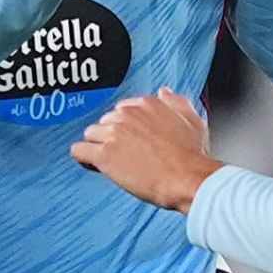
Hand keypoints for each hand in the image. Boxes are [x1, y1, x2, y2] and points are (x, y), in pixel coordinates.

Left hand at [71, 89, 220, 212]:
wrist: (187, 179)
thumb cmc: (192, 156)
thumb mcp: (192, 120)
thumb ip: (176, 102)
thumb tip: (164, 92)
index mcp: (147, 104)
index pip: (122, 110)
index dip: (125, 127)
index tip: (131, 140)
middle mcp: (128, 114)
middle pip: (105, 122)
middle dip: (111, 137)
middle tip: (124, 154)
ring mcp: (114, 133)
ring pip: (91, 134)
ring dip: (98, 146)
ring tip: (110, 162)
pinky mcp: (105, 155)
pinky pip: (79, 151)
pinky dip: (82, 157)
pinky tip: (91, 164)